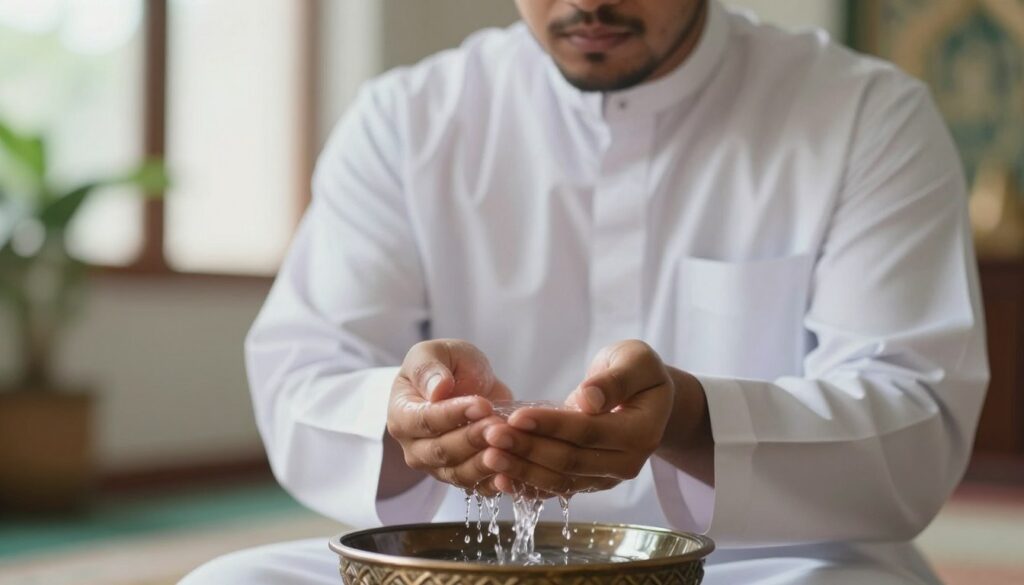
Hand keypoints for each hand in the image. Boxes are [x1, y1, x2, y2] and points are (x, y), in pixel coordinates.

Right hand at [386, 339, 512, 495]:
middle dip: (472, 439)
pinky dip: (495, 483)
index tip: (481, 404)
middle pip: (441, 451)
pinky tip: (513, 474)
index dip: (453, 415)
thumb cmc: (447, 365)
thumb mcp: (435, 353)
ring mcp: (437, 466)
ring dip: (485, 462)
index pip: (424, 420)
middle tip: (497, 426)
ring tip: (509, 445)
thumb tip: (437, 389)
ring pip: (459, 473)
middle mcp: (415, 447)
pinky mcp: (462, 477)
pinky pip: (478, 488)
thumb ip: (429, 368)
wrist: (468, 382)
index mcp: (402, 414)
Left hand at [481, 340, 675, 495]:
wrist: (645, 397)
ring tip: (488, 456)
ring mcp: (607, 477)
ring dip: (522, 470)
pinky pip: (556, 487)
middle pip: (570, 461)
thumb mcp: (635, 361)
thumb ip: (615, 380)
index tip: (516, 416)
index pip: (588, 432)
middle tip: (491, 436)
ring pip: (560, 480)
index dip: (551, 425)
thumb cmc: (637, 372)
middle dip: (527, 449)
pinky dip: (527, 485)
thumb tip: (589, 399)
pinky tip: (499, 479)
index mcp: (641, 432)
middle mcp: (626, 463)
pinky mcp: (589, 482)